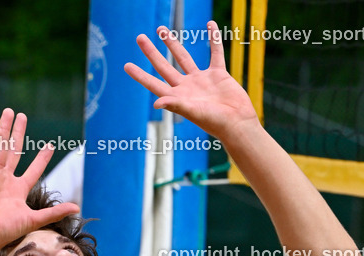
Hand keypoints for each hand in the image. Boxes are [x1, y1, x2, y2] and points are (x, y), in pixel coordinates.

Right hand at [0, 109, 80, 251]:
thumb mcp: (34, 219)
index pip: (33, 169)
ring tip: (8, 112)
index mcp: (18, 190)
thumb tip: (77, 207)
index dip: (42, 158)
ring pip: (1, 149)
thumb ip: (54, 212)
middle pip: (14, 151)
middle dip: (18, 133)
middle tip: (21, 115)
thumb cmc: (6, 231)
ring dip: (5, 130)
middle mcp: (6, 180)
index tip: (50, 145)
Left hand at [124, 21, 258, 140]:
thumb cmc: (214, 122)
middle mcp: (185, 87)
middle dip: (151, 52)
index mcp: (176, 97)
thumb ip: (174, 105)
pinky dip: (214, 38)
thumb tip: (156, 103)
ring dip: (172, 43)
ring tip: (161, 30)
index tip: (126, 65)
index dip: (139, 75)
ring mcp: (201, 80)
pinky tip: (210, 24)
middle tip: (140, 37)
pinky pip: (215, 52)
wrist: (237, 123)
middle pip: (164, 66)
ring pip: (183, 57)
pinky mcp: (218, 74)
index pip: (153, 83)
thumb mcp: (192, 112)